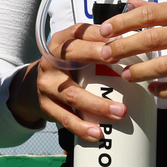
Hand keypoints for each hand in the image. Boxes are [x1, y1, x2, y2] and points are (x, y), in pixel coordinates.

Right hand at [7, 22, 124, 141]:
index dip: (97, 35)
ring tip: (120, 112)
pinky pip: (66, 118)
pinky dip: (82, 127)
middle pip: (73, 54)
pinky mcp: (47, 105)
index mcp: (61, 41)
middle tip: (122, 69)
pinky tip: (97, 134)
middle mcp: (51, 59)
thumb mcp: (76, 50)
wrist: (35, 86)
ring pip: (73, 94)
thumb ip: (97, 45)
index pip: (79, 32)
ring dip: (97, 105)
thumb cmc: (67, 66)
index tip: (118, 41)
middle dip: (97, 57)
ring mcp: (47, 83)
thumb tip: (132, 43)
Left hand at [97, 0, 166, 98]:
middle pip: (152, 39)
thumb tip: (130, 4)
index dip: (123, 23)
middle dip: (124, 48)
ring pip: (165, 66)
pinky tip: (152, 89)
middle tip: (105, 54)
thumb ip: (161, 9)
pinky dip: (163, 90)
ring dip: (140, 72)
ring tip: (126, 74)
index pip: (149, 14)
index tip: (104, 31)